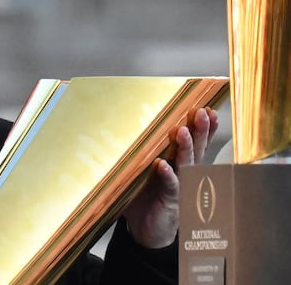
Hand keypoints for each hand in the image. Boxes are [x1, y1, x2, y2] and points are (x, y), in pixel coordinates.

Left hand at [122, 107, 218, 247]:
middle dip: (199, 130)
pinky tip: (164, 165)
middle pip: (194, 149)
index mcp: (178, 162)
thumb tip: (132, 123)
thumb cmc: (146, 197)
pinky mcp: (170, 201)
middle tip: (201, 113)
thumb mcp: (146, 170)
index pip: (193, 142)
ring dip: (185, 148)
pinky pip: (170, 186)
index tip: (206, 110)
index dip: (202, 127)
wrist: (146, 230)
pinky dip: (168, 175)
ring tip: (182, 132)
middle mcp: (183, 173)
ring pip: (186, 164)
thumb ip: (146, 151)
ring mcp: (179, 187)